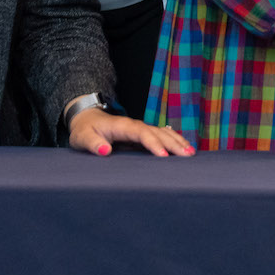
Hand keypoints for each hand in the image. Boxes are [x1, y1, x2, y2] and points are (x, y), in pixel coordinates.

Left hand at [69, 108, 195, 156]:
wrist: (88, 118)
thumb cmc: (85, 130)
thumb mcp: (82, 138)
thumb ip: (93, 144)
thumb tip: (105, 151)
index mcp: (123, 126)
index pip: (142, 134)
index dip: (153, 144)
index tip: (163, 156)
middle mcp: (136, 125)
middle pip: (159, 133)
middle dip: (174, 144)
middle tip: (188, 155)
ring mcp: (142, 128)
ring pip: (164, 133)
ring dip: (178, 141)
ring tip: (191, 153)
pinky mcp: (144, 133)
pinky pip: (163, 134)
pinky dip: (175, 139)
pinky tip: (185, 146)